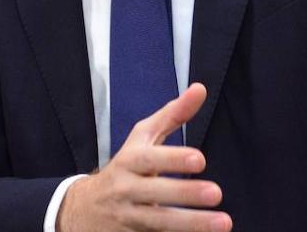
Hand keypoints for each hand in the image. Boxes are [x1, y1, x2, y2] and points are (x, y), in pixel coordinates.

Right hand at [58, 83, 230, 231]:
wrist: (83, 209)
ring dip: (191, 223)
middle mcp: (126, 189)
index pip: (149, 159)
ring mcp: (127, 218)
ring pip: (158, 222)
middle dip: (185, 193)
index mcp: (129, 161)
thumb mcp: (142, 139)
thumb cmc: (125, 167)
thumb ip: (173, 115)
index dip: (173, 159)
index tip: (200, 159)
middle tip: (216, 193)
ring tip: (223, 223)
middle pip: (155, 193)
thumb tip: (200, 89)